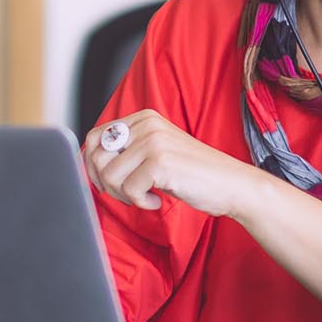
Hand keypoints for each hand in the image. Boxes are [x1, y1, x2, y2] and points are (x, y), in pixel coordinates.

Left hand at [81, 109, 267, 217]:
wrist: (231, 185)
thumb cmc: (193, 174)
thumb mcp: (156, 152)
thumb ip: (128, 151)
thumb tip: (89, 162)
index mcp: (143, 118)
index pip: (95, 138)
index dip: (93, 166)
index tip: (109, 184)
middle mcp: (146, 124)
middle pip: (97, 157)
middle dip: (106, 184)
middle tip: (130, 194)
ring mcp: (153, 141)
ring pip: (110, 176)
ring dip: (125, 196)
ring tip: (147, 196)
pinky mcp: (159, 162)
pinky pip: (129, 190)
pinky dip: (141, 203)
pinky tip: (158, 200)